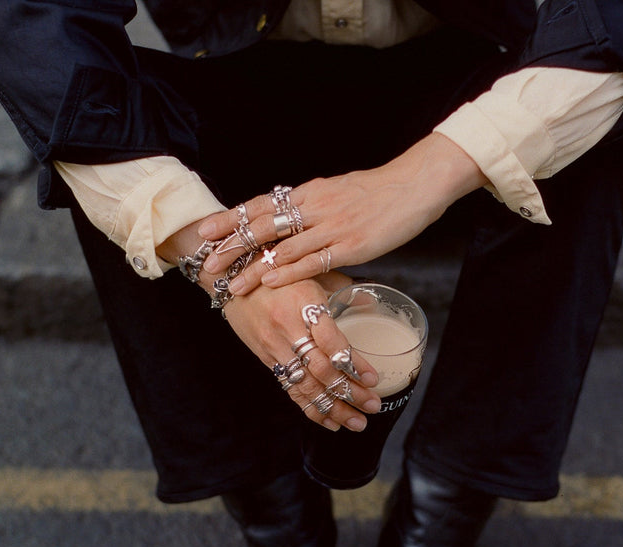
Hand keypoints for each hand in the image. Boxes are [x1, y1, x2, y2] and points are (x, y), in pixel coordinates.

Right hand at [158, 220, 379, 430]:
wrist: (231, 276)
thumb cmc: (278, 270)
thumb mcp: (312, 271)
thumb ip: (343, 288)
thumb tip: (372, 305)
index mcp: (303, 305)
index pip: (331, 342)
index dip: (353, 363)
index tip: (373, 378)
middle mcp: (288, 330)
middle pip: (322, 371)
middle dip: (350, 393)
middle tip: (373, 406)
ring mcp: (275, 348)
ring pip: (307, 386)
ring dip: (334, 408)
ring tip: (357, 422)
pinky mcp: (267, 359)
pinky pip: (291, 390)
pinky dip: (311, 408)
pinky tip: (330, 421)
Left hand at [196, 133, 485, 294]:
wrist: (416, 184)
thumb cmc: (380, 191)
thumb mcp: (339, 192)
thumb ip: (314, 206)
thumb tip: (293, 217)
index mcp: (310, 192)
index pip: (261, 205)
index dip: (232, 219)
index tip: (206, 231)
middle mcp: (315, 207)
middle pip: (263, 225)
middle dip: (231, 246)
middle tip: (206, 262)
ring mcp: (332, 226)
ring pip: (282, 247)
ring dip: (253, 268)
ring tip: (230, 285)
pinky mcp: (352, 246)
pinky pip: (313, 260)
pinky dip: (288, 271)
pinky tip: (269, 281)